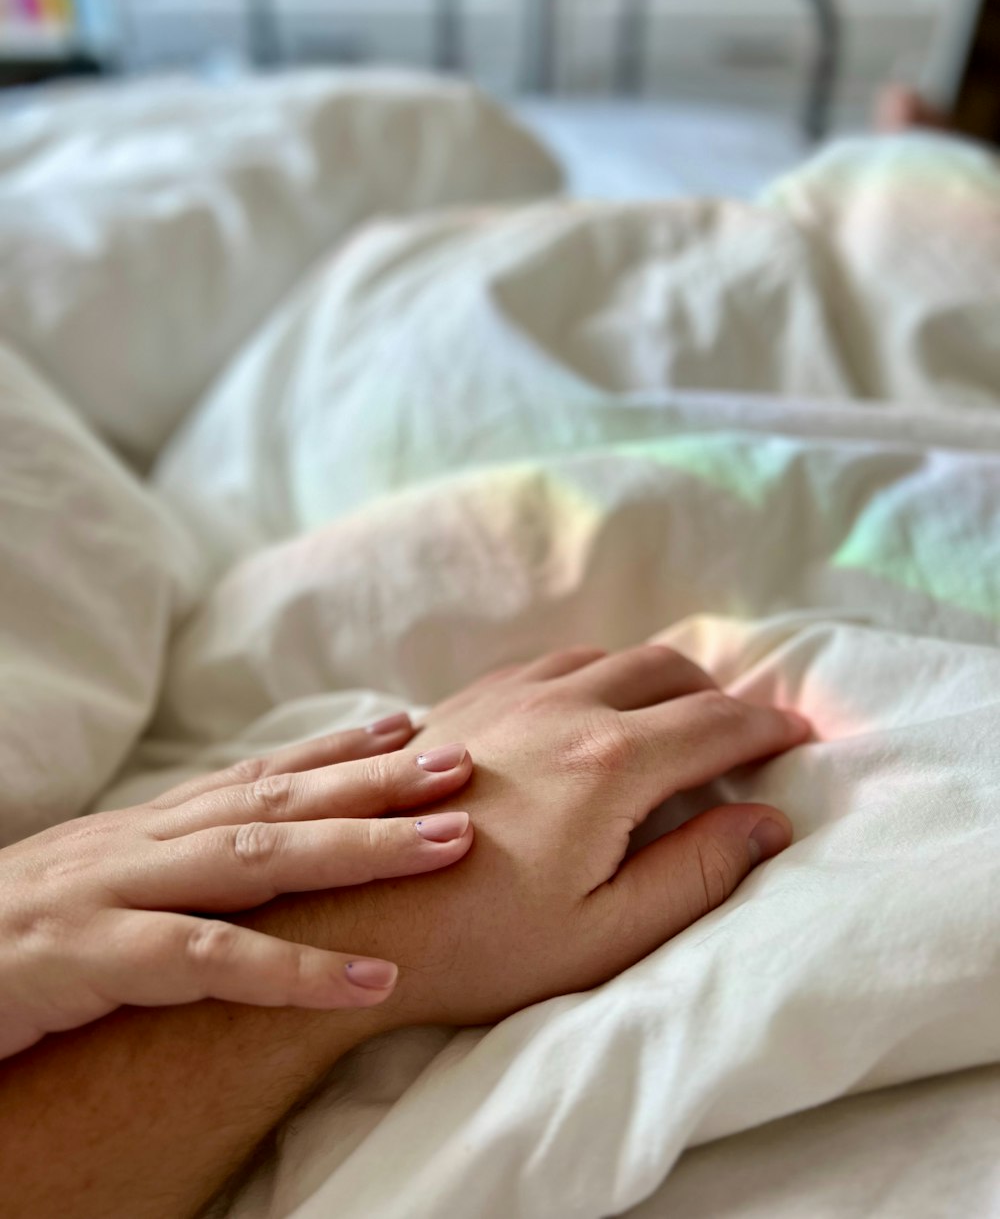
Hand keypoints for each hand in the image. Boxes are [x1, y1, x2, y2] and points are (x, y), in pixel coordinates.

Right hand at [0, 716, 475, 1059]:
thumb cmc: (6, 934)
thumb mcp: (94, 882)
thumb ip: (165, 864)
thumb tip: (240, 852)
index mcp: (147, 827)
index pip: (258, 772)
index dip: (337, 745)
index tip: (413, 724)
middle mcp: (144, 841)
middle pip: (280, 798)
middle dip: (378, 779)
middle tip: (466, 763)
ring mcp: (121, 890)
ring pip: (263, 857)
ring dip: (365, 846)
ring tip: (452, 843)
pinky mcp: (96, 955)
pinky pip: (213, 961)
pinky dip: (298, 968)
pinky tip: (374, 978)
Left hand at [262, 646, 808, 1027]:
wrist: (350, 916)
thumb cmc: (481, 945)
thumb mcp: (608, 932)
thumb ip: (698, 871)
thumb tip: (768, 820)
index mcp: (610, 761)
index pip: (717, 723)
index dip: (769, 727)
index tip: (799, 736)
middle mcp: (562, 706)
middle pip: (665, 667)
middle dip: (716, 693)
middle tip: (740, 734)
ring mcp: (505, 695)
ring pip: (605, 654)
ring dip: (653, 678)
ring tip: (672, 718)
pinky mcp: (463, 702)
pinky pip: (548, 661)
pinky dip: (592, 673)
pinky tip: (584, 711)